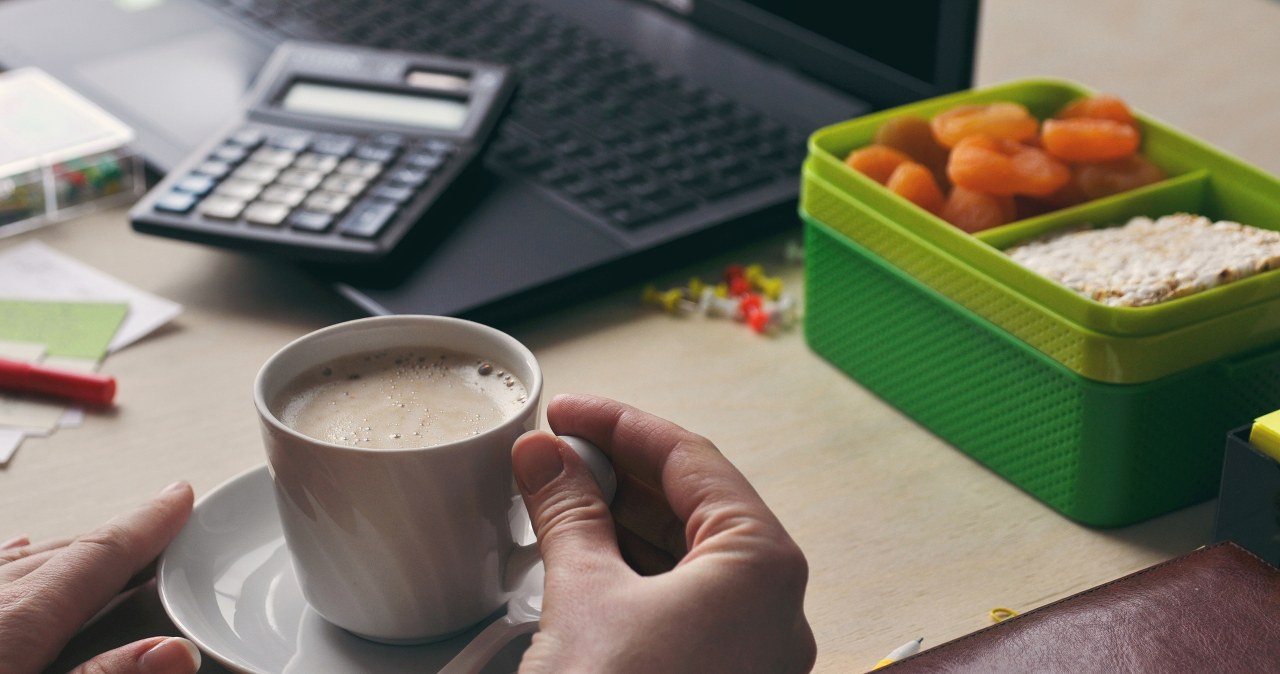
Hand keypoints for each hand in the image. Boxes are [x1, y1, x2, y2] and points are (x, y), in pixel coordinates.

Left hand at [0, 482, 199, 673]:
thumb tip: (177, 651)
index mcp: (17, 616)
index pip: (102, 553)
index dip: (149, 523)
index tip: (180, 497)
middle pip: (75, 549)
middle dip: (127, 537)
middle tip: (171, 529)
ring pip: (33, 555)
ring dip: (81, 548)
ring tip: (118, 546)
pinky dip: (23, 554)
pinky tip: (25, 544)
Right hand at [512, 394, 815, 673]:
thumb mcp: (583, 597)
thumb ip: (567, 512)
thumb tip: (544, 457)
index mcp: (760, 564)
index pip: (690, 458)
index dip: (620, 424)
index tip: (567, 411)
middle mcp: (772, 604)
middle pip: (693, 503)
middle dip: (618, 473)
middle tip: (554, 453)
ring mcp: (751, 648)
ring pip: (686, 553)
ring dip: (621, 521)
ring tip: (557, 500)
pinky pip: (682, 601)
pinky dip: (632, 571)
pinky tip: (582, 557)